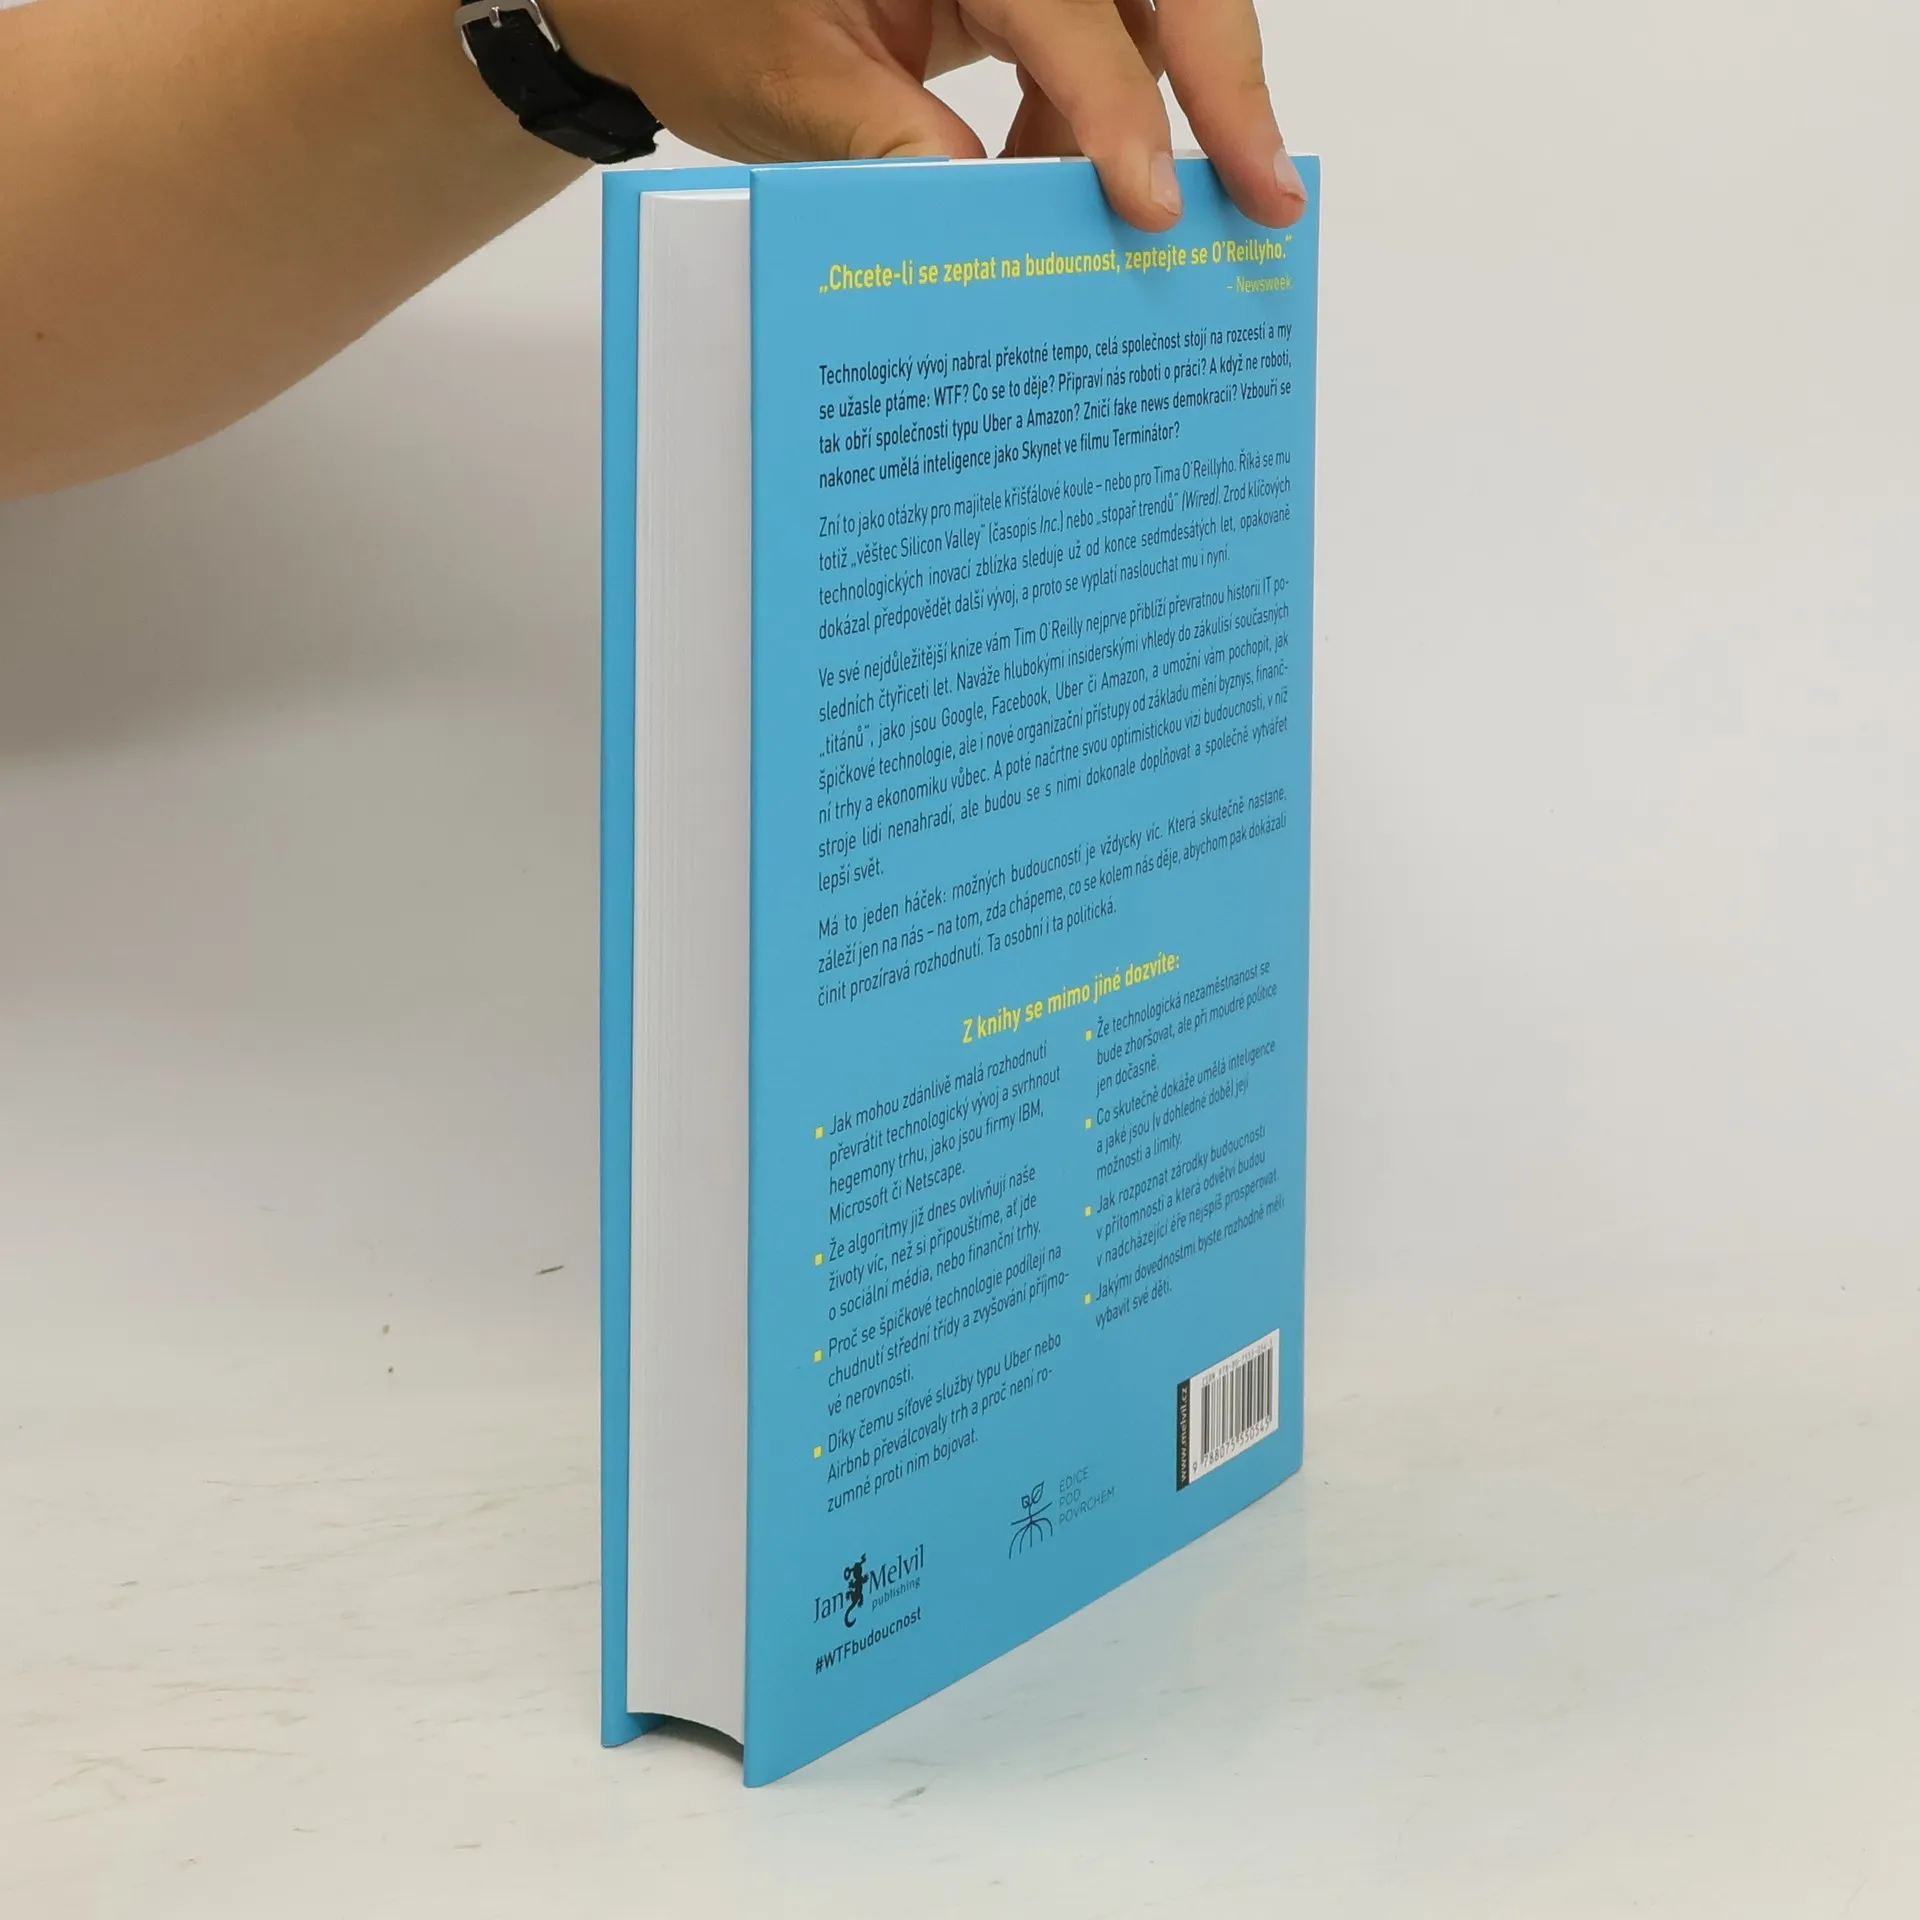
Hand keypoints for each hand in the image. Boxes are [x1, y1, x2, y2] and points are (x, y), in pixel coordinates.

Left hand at [556, 0, 1306, 230]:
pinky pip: (1087, 36)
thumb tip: (1007, 236)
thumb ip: (897, 151)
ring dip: (1167, 105)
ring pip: (1137, 6)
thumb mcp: (787, 90)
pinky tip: (1066, 189)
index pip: (1066, 3)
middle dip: (1218, 79)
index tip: (1154, 205)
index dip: (1117, 108)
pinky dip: (1091, 116)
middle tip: (1268, 193)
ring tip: (1170, 217)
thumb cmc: (692, 12)